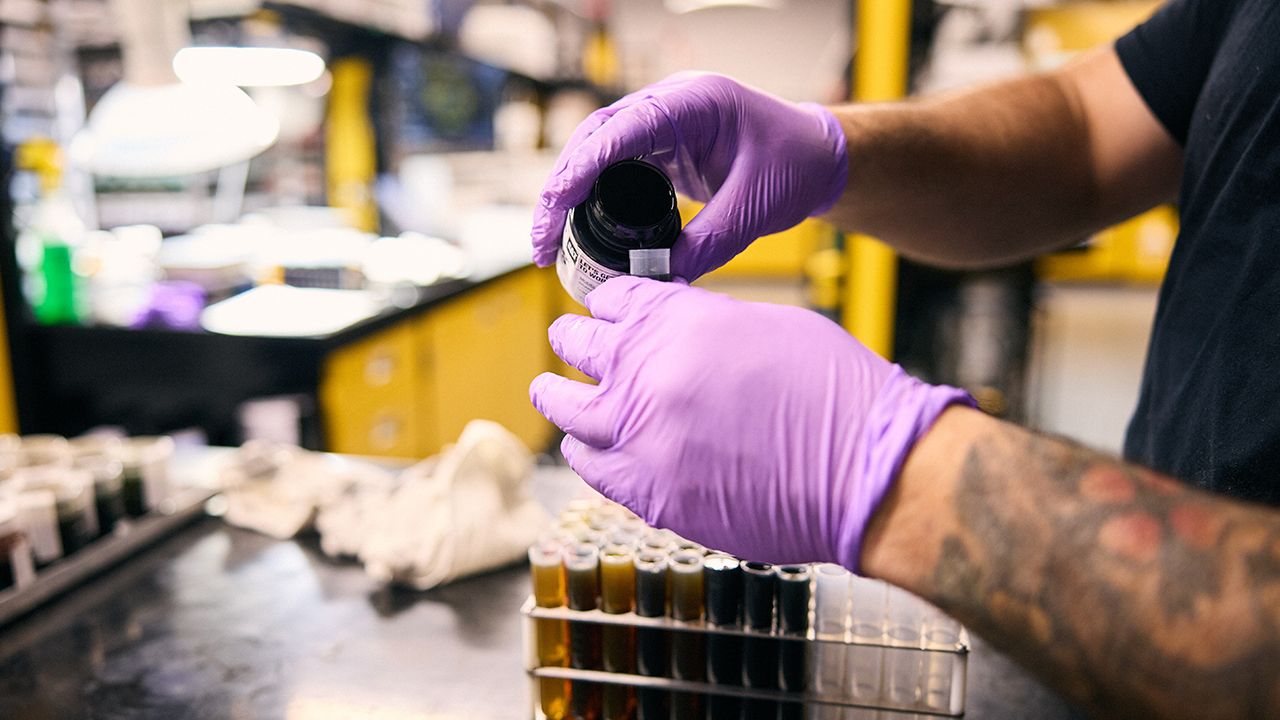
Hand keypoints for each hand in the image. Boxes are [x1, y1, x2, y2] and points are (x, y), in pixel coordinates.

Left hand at [529, 277, 969, 566]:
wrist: (865, 466)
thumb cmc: (835, 393)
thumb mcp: (767, 325)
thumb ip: (707, 327)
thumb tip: (680, 337)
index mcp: (677, 318)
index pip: (613, 299)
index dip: (606, 304)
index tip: (601, 311)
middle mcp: (645, 370)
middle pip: (579, 345)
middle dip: (574, 341)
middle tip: (568, 343)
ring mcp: (640, 434)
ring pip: (566, 408)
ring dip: (558, 396)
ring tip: (550, 393)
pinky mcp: (648, 492)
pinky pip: (590, 467)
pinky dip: (584, 452)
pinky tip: (584, 448)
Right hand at [531, 73, 848, 280]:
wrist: (819, 156)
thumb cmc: (795, 167)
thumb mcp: (755, 210)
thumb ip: (708, 244)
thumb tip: (658, 281)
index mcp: (693, 103)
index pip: (620, 130)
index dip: (580, 168)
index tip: (555, 208)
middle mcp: (669, 105)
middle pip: (594, 138)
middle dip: (561, 188)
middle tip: (543, 241)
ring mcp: (662, 122)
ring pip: (596, 151)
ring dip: (569, 193)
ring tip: (549, 242)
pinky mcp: (661, 145)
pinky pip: (614, 165)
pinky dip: (591, 195)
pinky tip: (577, 229)